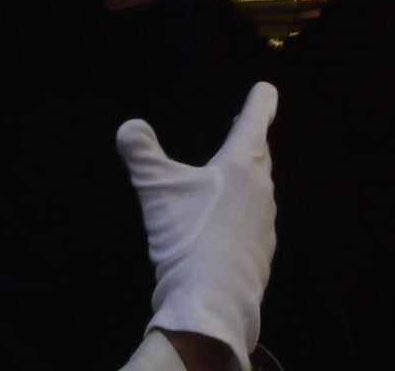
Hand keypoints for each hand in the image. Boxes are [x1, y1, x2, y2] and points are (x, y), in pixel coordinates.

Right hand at [116, 79, 279, 360]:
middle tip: (243, 127)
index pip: (257, 119)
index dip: (261, 100)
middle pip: (260, 156)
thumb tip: (129, 126)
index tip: (265, 89)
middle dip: (252, 140)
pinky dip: (241, 216)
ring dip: (247, 180)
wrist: (212, 304)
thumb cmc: (188, 236)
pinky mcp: (261, 255)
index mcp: (243, 164)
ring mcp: (266, 225)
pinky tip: (224, 229)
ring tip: (229, 178)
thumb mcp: (157, 191)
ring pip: (259, 191)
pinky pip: (253, 225)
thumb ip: (142, 154)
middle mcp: (262, 190)